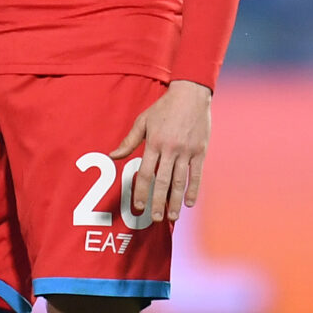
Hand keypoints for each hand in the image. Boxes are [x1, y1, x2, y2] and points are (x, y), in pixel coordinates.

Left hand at [112, 80, 211, 223]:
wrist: (191, 94)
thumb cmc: (164, 107)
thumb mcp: (143, 120)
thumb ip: (129, 141)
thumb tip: (112, 155)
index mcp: (154, 143)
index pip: (145, 173)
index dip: (141, 192)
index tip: (138, 206)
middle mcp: (170, 149)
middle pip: (162, 181)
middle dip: (158, 202)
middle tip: (156, 218)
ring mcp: (187, 151)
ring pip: (180, 181)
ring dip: (175, 201)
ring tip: (172, 217)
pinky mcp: (200, 151)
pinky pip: (196, 174)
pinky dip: (193, 190)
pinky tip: (189, 203)